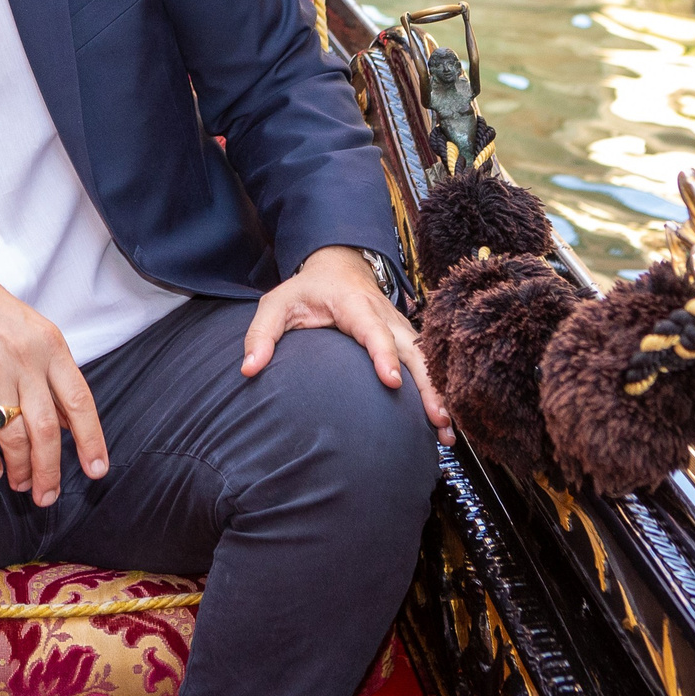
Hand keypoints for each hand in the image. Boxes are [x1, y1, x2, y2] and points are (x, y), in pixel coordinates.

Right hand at [0, 251, 108, 506]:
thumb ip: (49, 373)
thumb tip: (66, 422)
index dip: (91, 440)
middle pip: (46, 430)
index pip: (79, 401)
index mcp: (50, 344)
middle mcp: (25, 359)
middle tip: (48, 495)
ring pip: (14, 437)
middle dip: (49, 471)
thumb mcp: (29, 329)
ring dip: (19, 469)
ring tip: (21, 483)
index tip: (96, 469)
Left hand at [243, 246, 454, 446]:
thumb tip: (248, 369)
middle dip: (426, 384)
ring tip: (446, 429)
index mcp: (354, 305)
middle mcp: (385, 316)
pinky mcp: (406, 340)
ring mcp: (400, 328)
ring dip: (438, 392)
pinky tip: (445, 423)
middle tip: (437, 418)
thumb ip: (261, 335)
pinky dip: (439, 389)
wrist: (340, 266)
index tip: (391, 381)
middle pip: (411, 351)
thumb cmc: (307, 290)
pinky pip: (426, 364)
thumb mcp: (277, 304)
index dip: (382, 354)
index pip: (372, 330)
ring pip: (425, 360)